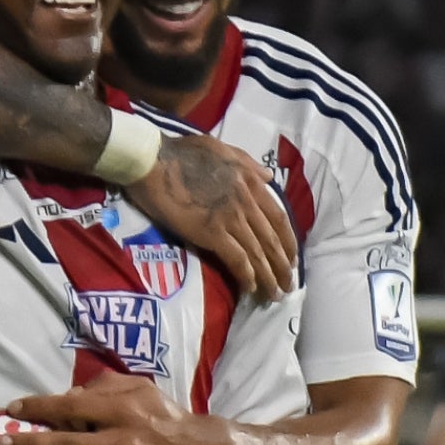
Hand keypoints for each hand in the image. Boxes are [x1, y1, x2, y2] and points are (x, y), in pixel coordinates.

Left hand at [0, 371, 235, 444]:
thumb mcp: (140, 387)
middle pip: (64, 443)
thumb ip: (105, 385)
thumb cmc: (165, 415)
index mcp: (121, 411)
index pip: (70, 406)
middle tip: (2, 443)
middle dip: (28, 443)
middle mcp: (119, 442)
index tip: (12, 408)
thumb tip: (69, 395)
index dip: (38, 407)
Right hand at [125, 134, 296, 299]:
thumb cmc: (182, 153)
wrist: (154, 161)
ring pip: (258, 253)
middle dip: (282, 266)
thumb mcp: (222, 149)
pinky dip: (247, 276)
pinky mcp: (211, 233)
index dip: (288, 241)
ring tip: (274, 294)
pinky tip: (250, 288)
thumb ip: (248, 163)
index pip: (279, 218)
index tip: (291, 258)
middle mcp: (246, 203)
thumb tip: (268, 177)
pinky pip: (237, 259)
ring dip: (269, 277)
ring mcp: (230, 219)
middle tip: (287, 284)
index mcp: (251, 183)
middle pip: (272, 240)